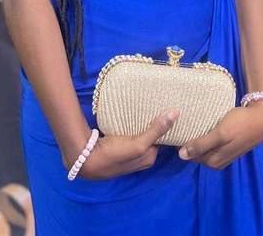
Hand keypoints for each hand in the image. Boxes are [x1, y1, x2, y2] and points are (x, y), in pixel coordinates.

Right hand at [63, 109, 179, 180]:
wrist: (86, 159)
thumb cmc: (114, 154)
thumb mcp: (138, 144)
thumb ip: (156, 131)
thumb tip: (175, 114)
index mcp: (150, 158)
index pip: (163, 139)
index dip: (167, 125)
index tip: (170, 108)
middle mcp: (142, 157)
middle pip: (153, 136)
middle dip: (156, 122)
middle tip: (160, 103)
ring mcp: (131, 152)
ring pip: (142, 134)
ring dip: (144, 123)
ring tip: (149, 105)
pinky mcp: (120, 146)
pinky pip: (132, 133)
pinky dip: (134, 124)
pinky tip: (133, 113)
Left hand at [178, 103, 262, 169]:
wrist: (260, 119)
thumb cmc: (239, 124)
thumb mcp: (220, 134)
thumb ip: (202, 145)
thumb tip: (181, 156)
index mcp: (213, 161)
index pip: (189, 156)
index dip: (181, 144)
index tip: (174, 130)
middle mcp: (216, 161)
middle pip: (196, 152)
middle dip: (187, 141)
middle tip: (179, 124)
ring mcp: (222, 154)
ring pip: (202, 147)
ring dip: (195, 137)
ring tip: (187, 123)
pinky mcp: (226, 146)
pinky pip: (210, 143)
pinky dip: (204, 135)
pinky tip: (201, 125)